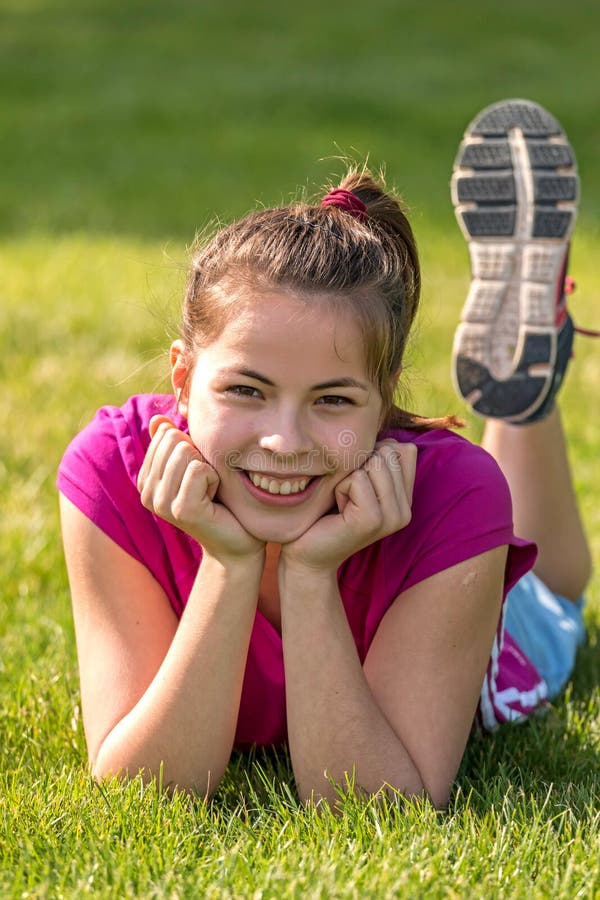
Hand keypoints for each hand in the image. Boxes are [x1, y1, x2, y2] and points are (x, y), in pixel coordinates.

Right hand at [138, 416, 264, 563]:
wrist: (237, 540)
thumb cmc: (219, 500)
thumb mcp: (194, 466)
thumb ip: (174, 444)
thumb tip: (157, 419)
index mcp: (145, 480)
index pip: (164, 434)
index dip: (191, 448)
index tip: (197, 475)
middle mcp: (147, 493)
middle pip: (174, 440)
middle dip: (199, 456)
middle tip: (205, 484)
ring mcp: (161, 503)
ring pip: (186, 452)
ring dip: (208, 468)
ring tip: (209, 491)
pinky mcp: (182, 510)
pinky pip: (200, 470)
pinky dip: (215, 479)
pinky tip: (214, 499)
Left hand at [279, 440, 416, 573]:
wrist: (307, 555)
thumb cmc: (326, 513)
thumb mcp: (357, 482)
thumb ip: (377, 461)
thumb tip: (385, 437)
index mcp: (405, 499)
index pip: (406, 450)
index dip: (374, 454)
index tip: (357, 481)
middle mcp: (405, 510)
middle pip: (389, 452)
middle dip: (359, 466)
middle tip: (347, 496)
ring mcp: (392, 517)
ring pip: (374, 462)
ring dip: (348, 477)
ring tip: (342, 502)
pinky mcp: (373, 520)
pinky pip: (357, 479)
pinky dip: (339, 488)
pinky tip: (337, 510)